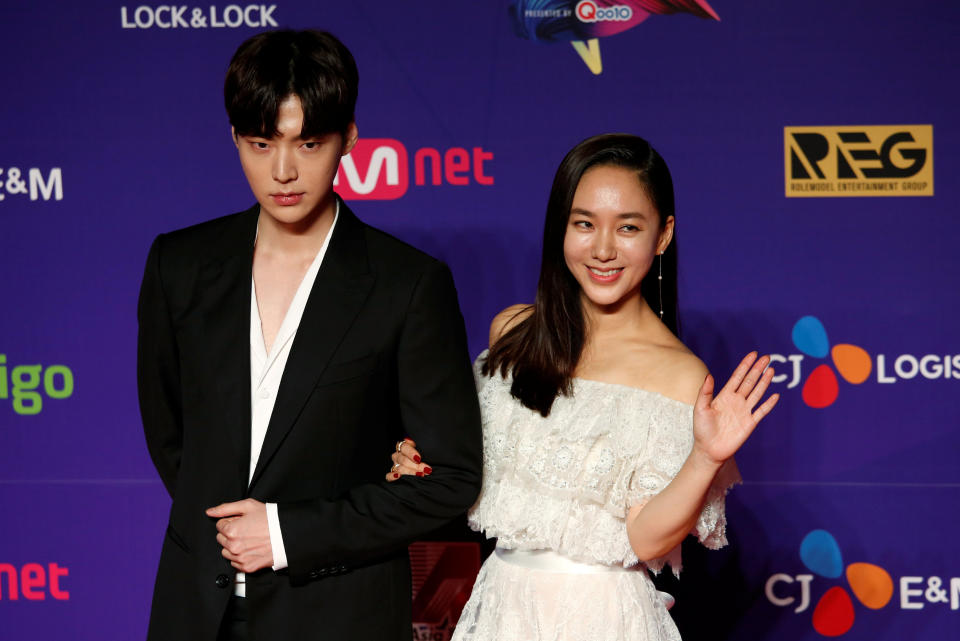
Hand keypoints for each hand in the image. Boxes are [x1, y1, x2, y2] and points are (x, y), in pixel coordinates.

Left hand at [205, 498, 272, 572]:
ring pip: (226, 551)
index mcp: (231, 531)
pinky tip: (252, 548)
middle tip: (247, 529)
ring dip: (234, 546)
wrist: (287, 535)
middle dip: (231, 533)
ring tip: (250, 539)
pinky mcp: (247, 567)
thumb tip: (210, 512)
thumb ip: (226, 508)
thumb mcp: (249, 506)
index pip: (220, 525)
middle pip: (221, 539)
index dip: (231, 521)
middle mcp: (233, 546)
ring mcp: (240, 558)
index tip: (242, 521)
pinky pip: (235, 562)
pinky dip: (241, 556)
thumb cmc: (271, 519)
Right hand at [385, 437, 431, 480]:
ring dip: (410, 472)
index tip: (419, 458)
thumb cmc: (422, 456)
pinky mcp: (392, 474)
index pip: (404, 447)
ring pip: (399, 468)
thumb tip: (410, 441)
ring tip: (421, 474)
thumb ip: (418, 446)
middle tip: (426, 469)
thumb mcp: (421, 449)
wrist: (420, 465)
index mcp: (403, 446)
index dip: (411, 453)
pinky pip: (388, 476)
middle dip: (416, 466)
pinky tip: (398, 476)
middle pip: (403, 460)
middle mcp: (398, 455)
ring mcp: (395, 465)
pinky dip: (392, 476)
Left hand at [692, 352, 778, 466]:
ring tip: (771, 371)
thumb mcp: (700, 408)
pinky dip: (768, 404)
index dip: (745, 365)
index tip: (753, 354)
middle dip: (758, 369)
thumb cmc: (702, 429)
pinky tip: (775, 396)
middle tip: (767, 357)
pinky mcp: (750, 423)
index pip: (737, 377)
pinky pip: (761, 411)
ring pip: (757, 393)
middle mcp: (736, 401)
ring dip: (764, 382)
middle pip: (750, 382)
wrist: (709, 450)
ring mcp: (744, 411)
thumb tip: (709, 375)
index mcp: (724, 395)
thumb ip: (705, 392)